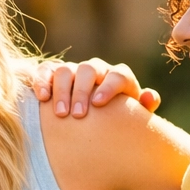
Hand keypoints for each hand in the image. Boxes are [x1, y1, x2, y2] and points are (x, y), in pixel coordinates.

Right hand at [31, 58, 160, 116]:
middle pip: (89, 70)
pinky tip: (42, 98)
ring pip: (66, 70)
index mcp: (119, 78)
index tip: (98, 104)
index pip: (118, 75)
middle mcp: (97, 70)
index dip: (109, 87)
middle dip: (82, 91)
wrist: (96, 118)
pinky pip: (46, 71)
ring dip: (62, 90)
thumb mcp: (133, 117)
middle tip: (78, 115)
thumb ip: (144, 107)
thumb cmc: (117, 120)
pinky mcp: (54, 74)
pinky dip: (42, 81)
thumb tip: (148, 97)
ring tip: (60, 113)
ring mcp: (74, 71)